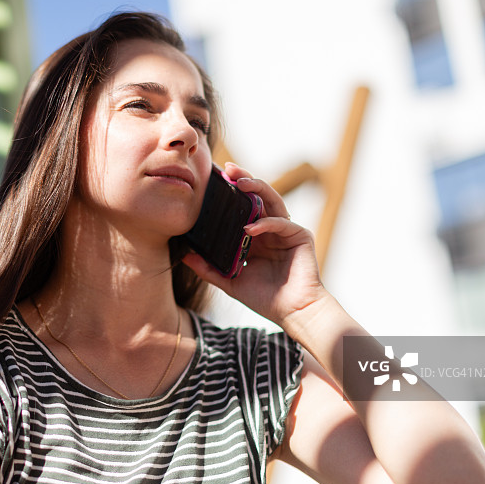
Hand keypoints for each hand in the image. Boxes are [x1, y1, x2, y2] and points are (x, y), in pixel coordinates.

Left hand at [182, 163, 328, 326]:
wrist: (293, 314)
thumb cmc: (265, 298)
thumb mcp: (230, 280)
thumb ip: (209, 268)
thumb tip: (184, 255)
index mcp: (256, 236)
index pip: (242, 206)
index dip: (230, 193)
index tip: (213, 180)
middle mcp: (271, 229)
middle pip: (257, 196)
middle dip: (243, 180)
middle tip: (226, 170)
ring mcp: (286, 231)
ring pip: (272, 200)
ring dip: (256, 188)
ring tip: (239, 183)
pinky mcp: (300, 236)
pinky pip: (281, 223)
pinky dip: (265, 223)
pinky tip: (249, 228)